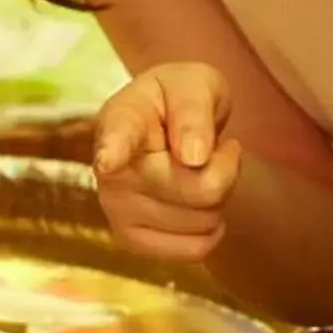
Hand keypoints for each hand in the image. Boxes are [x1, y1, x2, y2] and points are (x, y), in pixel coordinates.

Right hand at [91, 62, 245, 261]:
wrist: (165, 129)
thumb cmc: (179, 101)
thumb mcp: (196, 84)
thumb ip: (194, 109)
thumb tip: (193, 156)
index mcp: (122, 119)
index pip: (118, 137)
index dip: (114, 150)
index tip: (109, 160)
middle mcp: (110, 170)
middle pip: (201, 187)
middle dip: (224, 167)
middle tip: (211, 148)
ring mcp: (116, 210)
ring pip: (205, 218)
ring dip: (218, 195)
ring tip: (198, 170)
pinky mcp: (132, 241)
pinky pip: (196, 248)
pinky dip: (211, 228)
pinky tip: (195, 203)